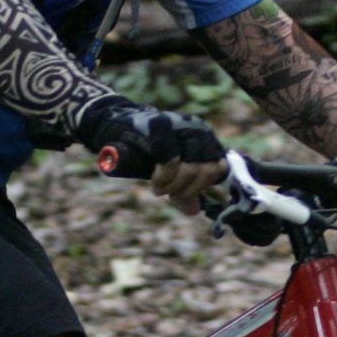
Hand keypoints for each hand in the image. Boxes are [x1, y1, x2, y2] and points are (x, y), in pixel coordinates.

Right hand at [79, 97, 228, 214]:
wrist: (116, 127)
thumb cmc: (146, 150)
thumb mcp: (170, 171)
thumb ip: (185, 188)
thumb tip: (195, 211)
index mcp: (205, 137)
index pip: (220, 167)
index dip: (203, 186)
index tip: (184, 193)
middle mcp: (197, 128)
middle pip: (207, 170)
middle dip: (187, 189)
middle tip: (168, 195)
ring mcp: (180, 126)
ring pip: (191, 167)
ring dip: (174, 186)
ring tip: (159, 190)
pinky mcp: (161, 128)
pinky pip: (171, 161)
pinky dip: (164, 178)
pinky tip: (156, 184)